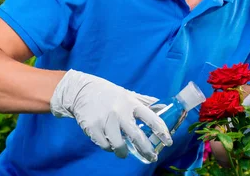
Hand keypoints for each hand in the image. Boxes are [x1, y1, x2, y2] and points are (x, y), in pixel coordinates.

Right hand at [50, 69, 171, 161]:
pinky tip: (110, 145)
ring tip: (124, 153)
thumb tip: (163, 106)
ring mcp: (106, 121)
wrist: (82, 91)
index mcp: (131, 103)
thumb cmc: (109, 94)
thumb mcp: (128, 94)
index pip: (151, 118)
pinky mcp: (93, 128)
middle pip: (137, 136)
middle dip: (147, 149)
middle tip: (152, 157)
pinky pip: (105, 145)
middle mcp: (120, 112)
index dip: (161, 130)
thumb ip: (145, 101)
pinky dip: (109, 148)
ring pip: (119, 145)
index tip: (168, 141)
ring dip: (123, 152)